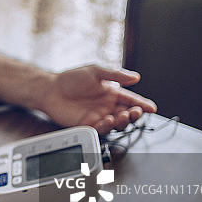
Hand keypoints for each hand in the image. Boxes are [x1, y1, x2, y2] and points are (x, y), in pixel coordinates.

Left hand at [38, 65, 156, 133]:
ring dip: (121, 122)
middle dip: (134, 115)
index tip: (151, 108)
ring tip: (120, 116)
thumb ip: (115, 75)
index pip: (132, 100)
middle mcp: (107, 106)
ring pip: (116, 124)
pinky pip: (101, 130)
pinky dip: (106, 127)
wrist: (50, 89)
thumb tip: (136, 77)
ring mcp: (98, 117)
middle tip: (134, 112)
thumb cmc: (71, 79)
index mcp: (112, 93)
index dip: (142, 105)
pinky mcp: (88, 125)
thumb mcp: (95, 72)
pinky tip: (106, 121)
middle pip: (127, 115)